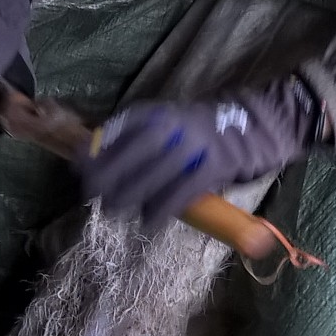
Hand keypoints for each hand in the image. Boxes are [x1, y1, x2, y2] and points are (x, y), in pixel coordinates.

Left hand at [78, 77, 323, 230]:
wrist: (258, 126)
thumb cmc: (206, 132)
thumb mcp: (171, 122)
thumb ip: (140, 135)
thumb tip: (98, 155)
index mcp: (160, 113)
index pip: (117, 131)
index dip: (94, 152)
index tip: (77, 168)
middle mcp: (173, 125)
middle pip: (129, 155)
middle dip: (105, 179)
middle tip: (93, 197)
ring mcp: (193, 147)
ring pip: (150, 177)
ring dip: (128, 197)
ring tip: (115, 210)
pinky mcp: (212, 168)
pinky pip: (178, 194)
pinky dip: (160, 211)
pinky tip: (149, 222)